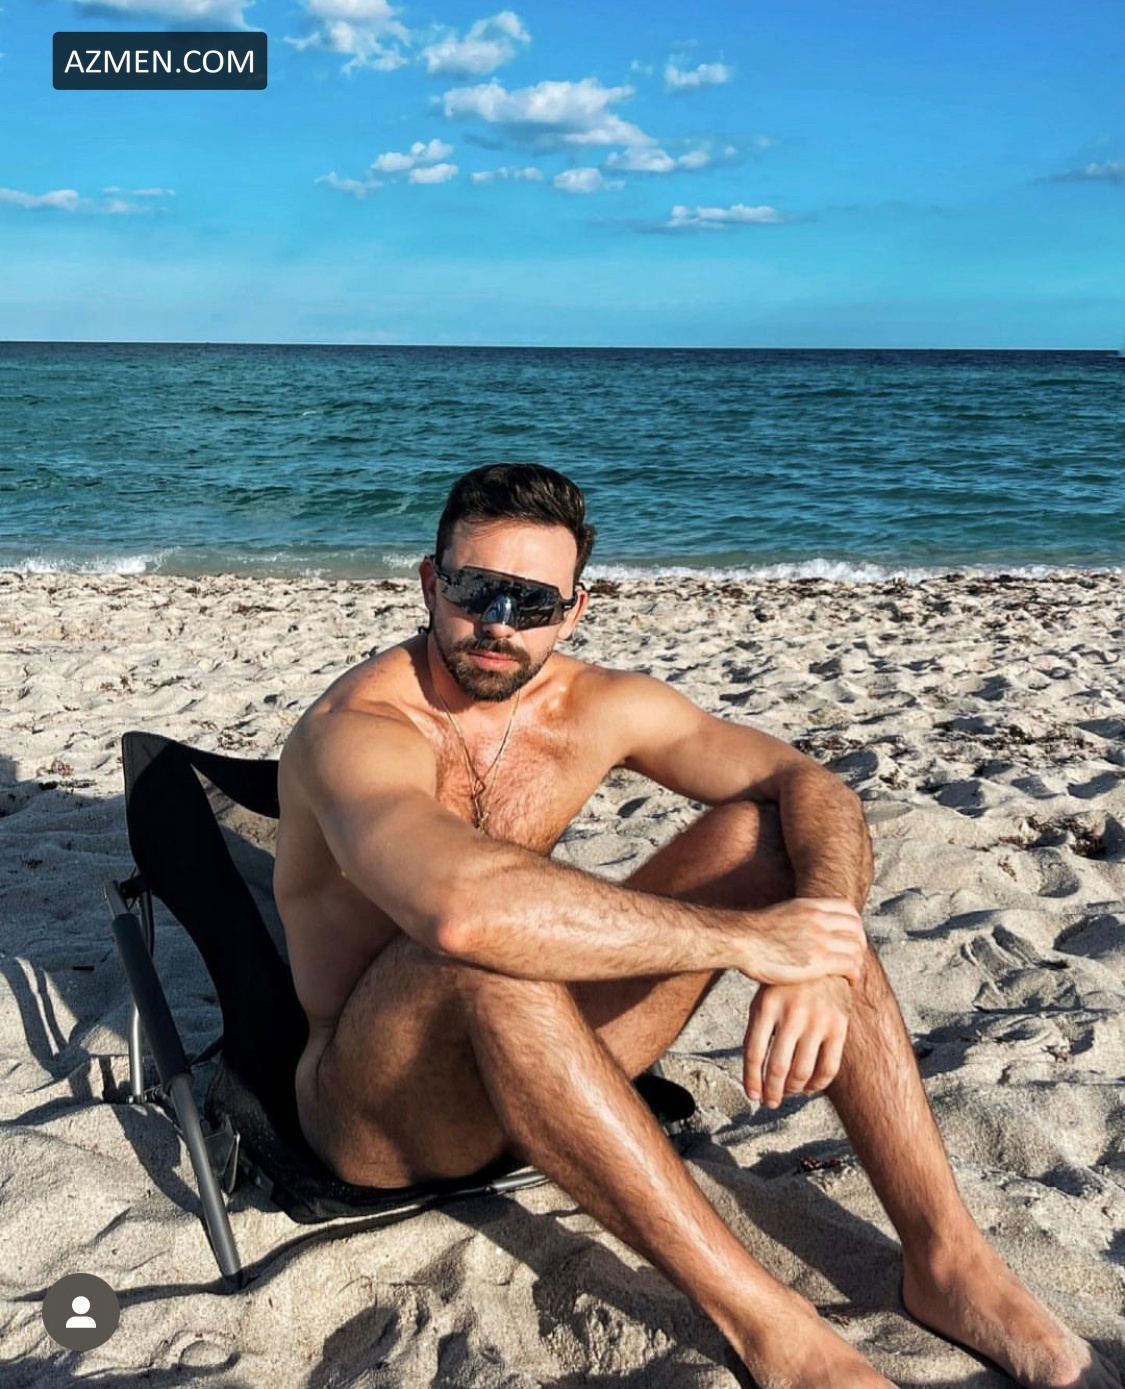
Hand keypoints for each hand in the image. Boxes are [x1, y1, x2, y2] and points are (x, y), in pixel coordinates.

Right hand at [741, 897, 866, 986]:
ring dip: (858, 961)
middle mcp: (818, 919)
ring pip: (856, 947)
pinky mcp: (819, 961)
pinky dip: (854, 974)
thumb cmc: (752, 935)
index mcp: (809, 906)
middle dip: (859, 944)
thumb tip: (799, 927)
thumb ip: (797, 919)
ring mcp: (820, 939)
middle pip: (856, 928)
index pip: (847, 909)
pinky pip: (850, 965)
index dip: (854, 924)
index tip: (850, 938)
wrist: (740, 941)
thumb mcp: (781, 915)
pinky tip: (848, 982)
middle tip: (854, 959)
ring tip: (852, 973)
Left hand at [743, 976, 852, 1107]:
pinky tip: (809, 1087)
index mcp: (766, 1005)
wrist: (823, 960)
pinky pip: (829, 1067)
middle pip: (777, 1067)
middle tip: (769, 1102)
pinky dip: (817, 1084)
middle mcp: (792, 1012)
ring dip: (792, 1090)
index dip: (751, 1080)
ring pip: (802, 1071)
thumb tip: (753, 1076)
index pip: (753, 1053)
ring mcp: (818, 1019)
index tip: (752, 1095)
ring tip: (787, 1092)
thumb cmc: (786, 987)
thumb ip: (757, 1031)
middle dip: (771, 1091)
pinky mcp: (839, 1025)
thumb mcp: (765, 998)